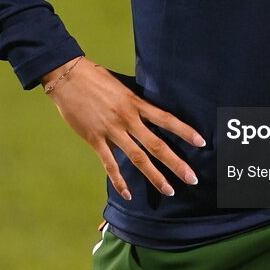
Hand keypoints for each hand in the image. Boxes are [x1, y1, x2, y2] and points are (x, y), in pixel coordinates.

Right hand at [41, 57, 205, 199]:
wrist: (67, 76)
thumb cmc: (95, 77)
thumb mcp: (122, 86)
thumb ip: (135, 102)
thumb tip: (149, 113)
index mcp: (136, 103)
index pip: (166, 119)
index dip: (185, 131)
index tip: (202, 142)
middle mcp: (127, 118)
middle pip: (157, 145)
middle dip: (176, 163)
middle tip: (192, 178)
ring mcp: (111, 130)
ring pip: (138, 158)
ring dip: (155, 176)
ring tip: (169, 190)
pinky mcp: (94, 139)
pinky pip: (110, 164)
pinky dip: (120, 180)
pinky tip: (129, 193)